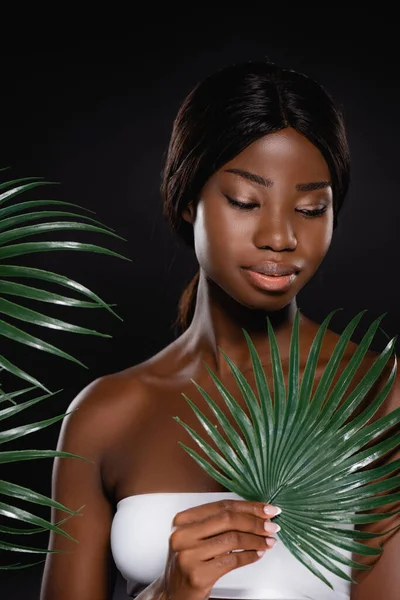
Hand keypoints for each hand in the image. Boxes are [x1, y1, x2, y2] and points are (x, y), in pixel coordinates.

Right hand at [160, 498, 280, 599]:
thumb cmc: (189, 562)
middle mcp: (182, 534)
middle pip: (228, 519)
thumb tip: (253, 514)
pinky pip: (231, 561)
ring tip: (268, 541)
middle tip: (272, 526)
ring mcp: (188, 554)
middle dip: (255, 522)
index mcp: (182, 520)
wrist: (172, 593)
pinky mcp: (197, 574)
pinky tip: (257, 554)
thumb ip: (217, 523)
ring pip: (232, 539)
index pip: (222, 505)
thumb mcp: (196, 537)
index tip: (266, 509)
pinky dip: (249, 557)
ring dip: (256, 540)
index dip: (248, 506)